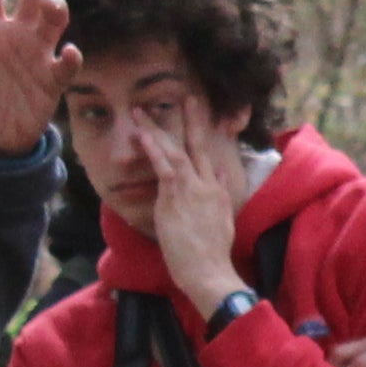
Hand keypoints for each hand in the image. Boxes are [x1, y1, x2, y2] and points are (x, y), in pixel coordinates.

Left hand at [152, 118, 250, 310]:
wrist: (209, 270)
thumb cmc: (213, 253)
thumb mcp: (224, 219)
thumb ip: (223, 192)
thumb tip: (224, 172)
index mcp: (217, 190)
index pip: (208, 155)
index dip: (203, 133)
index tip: (198, 115)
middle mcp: (206, 183)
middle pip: (196, 145)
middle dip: (191, 119)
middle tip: (185, 96)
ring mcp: (190, 188)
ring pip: (174, 151)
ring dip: (156, 130)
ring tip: (141, 113)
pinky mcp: (175, 196)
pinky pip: (163, 166)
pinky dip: (152, 149)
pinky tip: (141, 135)